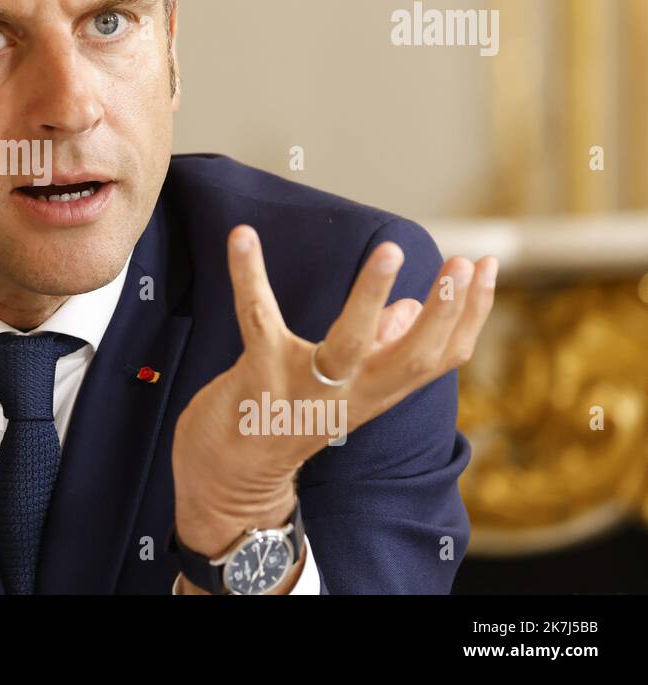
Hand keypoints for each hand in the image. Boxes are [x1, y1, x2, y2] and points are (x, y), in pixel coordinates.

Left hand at [173, 224, 495, 555]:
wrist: (230, 481)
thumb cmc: (286, 421)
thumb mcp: (343, 391)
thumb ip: (378, 349)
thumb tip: (410, 308)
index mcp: (376, 391)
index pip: (441, 357)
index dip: (470, 315)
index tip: (488, 266)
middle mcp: (349, 395)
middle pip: (413, 360)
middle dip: (445, 312)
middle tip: (462, 264)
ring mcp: (303, 389)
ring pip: (347, 345)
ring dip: (370, 297)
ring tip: (390, 251)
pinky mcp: (257, 376)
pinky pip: (256, 317)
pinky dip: (248, 273)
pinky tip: (242, 236)